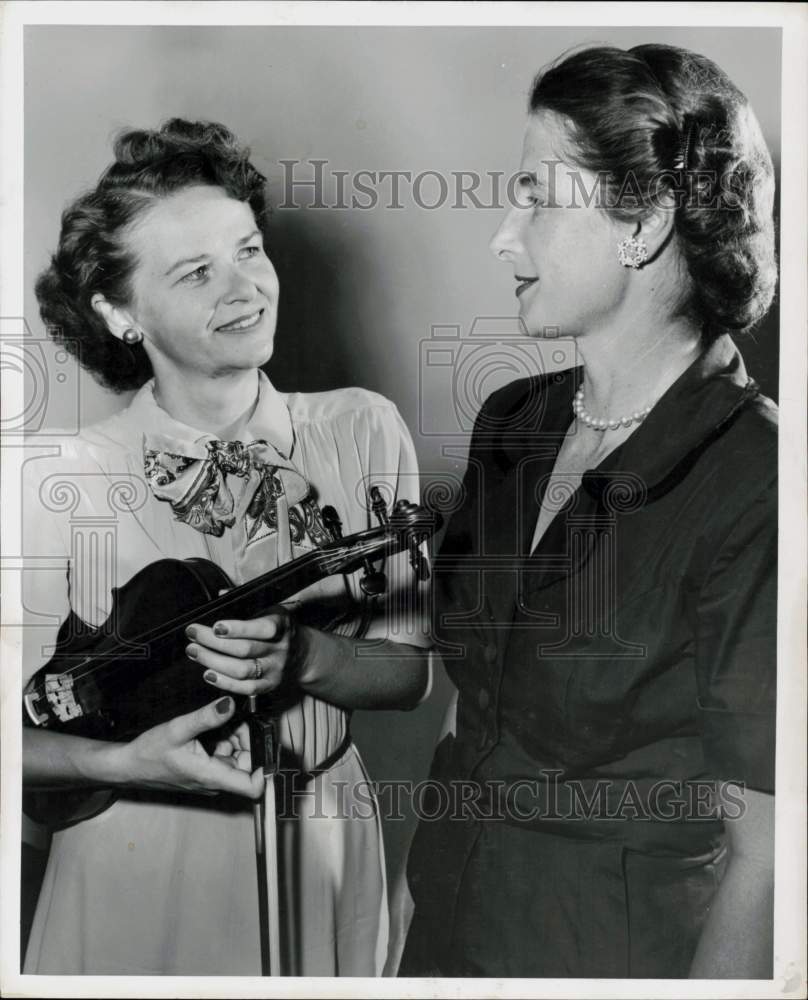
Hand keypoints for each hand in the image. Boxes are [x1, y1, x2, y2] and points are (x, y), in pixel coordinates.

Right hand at [113, 696, 263, 798]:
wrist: (129, 766)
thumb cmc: (150, 752)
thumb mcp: (178, 729)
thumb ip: (206, 717)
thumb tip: (230, 703)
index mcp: (213, 777)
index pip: (253, 787)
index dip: (265, 767)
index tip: (262, 739)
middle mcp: (216, 781)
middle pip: (249, 765)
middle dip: (248, 741)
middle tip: (235, 719)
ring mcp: (212, 777)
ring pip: (238, 758)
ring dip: (235, 738)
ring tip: (221, 721)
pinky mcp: (207, 770)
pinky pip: (225, 756)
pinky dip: (224, 740)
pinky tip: (212, 727)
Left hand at [185, 609, 312, 696]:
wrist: (301, 653)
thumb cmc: (277, 627)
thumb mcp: (269, 608)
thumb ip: (247, 602)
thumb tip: (223, 594)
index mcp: (281, 625)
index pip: (262, 628)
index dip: (239, 628)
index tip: (216, 626)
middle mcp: (280, 648)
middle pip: (245, 649)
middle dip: (214, 642)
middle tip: (193, 634)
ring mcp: (275, 669)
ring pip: (242, 670)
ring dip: (213, 661)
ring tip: (194, 651)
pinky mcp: (269, 685)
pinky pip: (245, 688)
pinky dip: (224, 682)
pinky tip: (208, 673)